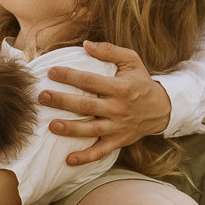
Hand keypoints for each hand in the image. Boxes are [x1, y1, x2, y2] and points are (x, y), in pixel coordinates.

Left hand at [39, 41, 173, 165]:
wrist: (161, 108)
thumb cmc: (141, 81)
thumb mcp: (132, 61)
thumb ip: (110, 50)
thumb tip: (86, 44)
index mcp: (121, 87)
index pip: (90, 81)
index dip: (70, 76)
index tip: (51, 72)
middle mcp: (119, 108)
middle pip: (87, 105)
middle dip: (63, 101)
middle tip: (42, 97)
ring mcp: (118, 127)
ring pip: (91, 129)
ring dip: (71, 129)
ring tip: (52, 126)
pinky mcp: (118, 141)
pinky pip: (101, 151)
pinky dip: (85, 157)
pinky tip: (68, 160)